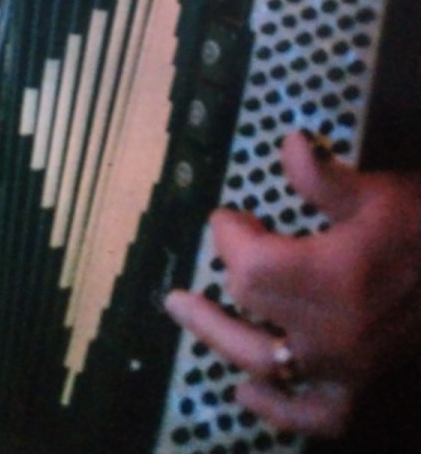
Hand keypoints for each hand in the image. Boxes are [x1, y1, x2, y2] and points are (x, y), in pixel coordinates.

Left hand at [165, 130, 420, 436]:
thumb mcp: (378, 194)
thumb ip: (325, 177)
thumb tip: (289, 144)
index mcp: (333, 277)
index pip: (252, 264)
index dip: (230, 238)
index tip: (229, 217)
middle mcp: (333, 329)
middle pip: (251, 310)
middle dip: (217, 286)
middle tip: (179, 290)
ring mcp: (348, 364)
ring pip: (268, 362)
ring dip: (224, 340)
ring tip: (191, 319)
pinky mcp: (365, 384)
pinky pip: (318, 413)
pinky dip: (282, 410)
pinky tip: (250, 395)